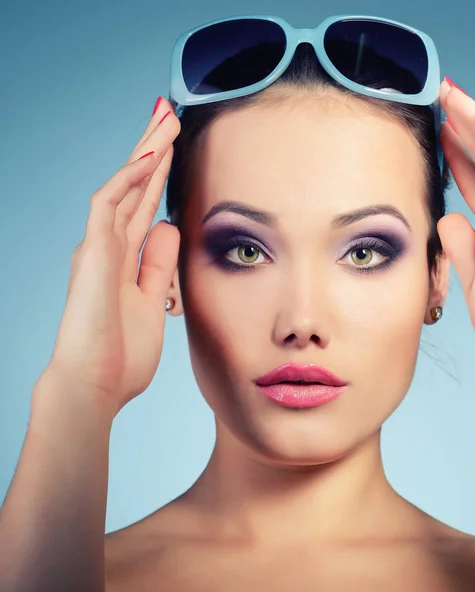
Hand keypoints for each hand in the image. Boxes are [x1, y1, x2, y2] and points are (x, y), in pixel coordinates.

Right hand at [41, 99, 181, 416]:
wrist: (94, 387)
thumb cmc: (121, 355)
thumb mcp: (153, 301)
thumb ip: (158, 265)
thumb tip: (169, 227)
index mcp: (125, 259)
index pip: (144, 205)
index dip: (159, 176)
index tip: (177, 147)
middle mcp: (109, 246)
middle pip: (133, 187)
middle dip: (152, 150)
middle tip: (169, 115)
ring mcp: (97, 247)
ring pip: (121, 186)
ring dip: (144, 152)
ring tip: (165, 119)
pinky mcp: (91, 254)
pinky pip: (108, 206)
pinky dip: (129, 180)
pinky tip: (151, 157)